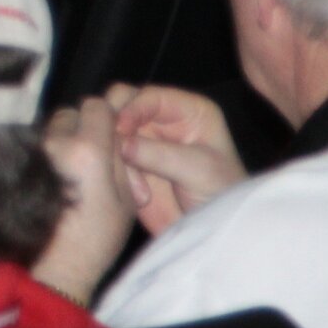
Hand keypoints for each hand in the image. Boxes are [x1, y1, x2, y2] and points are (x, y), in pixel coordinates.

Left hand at [33, 97, 135, 300]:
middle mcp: (54, 143)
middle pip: (69, 113)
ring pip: (49, 128)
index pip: (95, 105)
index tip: (107, 133)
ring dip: (61, 139)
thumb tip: (111, 134)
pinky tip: (53, 176)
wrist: (58, 263)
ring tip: (69, 168)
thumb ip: (119, 158)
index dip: (104, 117)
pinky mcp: (16, 163)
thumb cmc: (98, 236)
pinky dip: (45, 153)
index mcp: (87, 150)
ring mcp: (31, 152)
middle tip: (89, 154)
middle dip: (81, 127)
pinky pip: (35, 145)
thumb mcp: (126, 198)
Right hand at [112, 83, 246, 231]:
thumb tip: (121, 144)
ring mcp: (143, 141)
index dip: (132, 108)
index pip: (149, 95)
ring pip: (108, 129)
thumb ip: (160, 154)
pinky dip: (111, 170)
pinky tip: (134, 193)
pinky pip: (105, 155)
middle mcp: (162, 119)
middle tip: (114, 150)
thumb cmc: (221, 196)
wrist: (213, 231)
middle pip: (121, 104)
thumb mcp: (199, 171)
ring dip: (113, 153)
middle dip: (115, 126)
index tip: (120, 128)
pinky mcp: (128, 163)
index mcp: (187, 111)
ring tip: (136, 186)